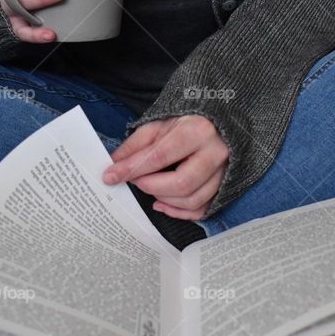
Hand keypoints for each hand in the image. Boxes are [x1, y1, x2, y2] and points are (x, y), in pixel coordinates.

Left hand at [102, 116, 228, 219]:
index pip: (160, 156)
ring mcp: (223, 172)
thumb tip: (114, 165)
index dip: (133, 168)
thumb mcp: (158, 125)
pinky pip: (200, 210)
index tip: (111, 175)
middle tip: (135, 180)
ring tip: (149, 187)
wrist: (217, 124)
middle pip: (181, 183)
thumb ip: (135, 145)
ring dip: (163, 199)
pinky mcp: (223, 187)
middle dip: (150, 186)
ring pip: (192, 200)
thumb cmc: (185, 123)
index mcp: (198, 131)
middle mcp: (215, 153)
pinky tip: (161, 204)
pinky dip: (177, 212)